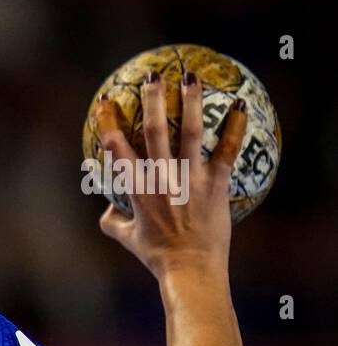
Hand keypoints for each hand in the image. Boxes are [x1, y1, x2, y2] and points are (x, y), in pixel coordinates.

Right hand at [95, 71, 247, 277]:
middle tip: (152, 76)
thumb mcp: (127, 239)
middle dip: (152, 100)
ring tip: (191, 77)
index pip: (117, 148)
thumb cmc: (157, 256)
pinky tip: (239, 104)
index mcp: (137, 188)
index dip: (109, 122)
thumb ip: (111, 220)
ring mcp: (190, 179)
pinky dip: (234, 126)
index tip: (106, 102)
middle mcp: (162, 178)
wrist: (190, 269)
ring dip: (191, 101)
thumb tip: (105, 207)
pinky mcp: (215, 184)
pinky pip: (227, 150)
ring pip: (190, 132)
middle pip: (155, 130)